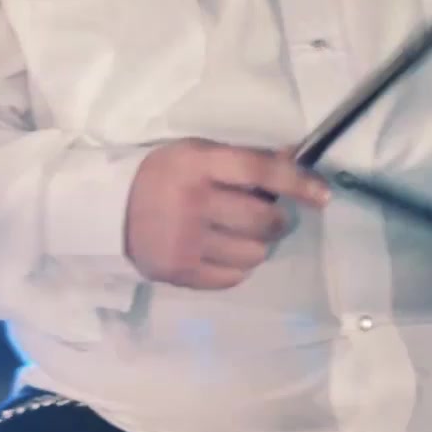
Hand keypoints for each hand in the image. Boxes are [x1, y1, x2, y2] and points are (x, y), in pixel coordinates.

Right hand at [125, 138, 329, 289]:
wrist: (109, 211)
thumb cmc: (162, 176)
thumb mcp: (197, 154)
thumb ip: (244, 159)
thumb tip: (296, 158)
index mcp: (197, 165)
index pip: (260, 171)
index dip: (297, 183)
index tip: (322, 196)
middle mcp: (193, 203)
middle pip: (263, 220)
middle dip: (276, 219)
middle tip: (266, 214)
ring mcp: (186, 242)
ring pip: (255, 253)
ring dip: (258, 244)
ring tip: (238, 234)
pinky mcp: (181, 273)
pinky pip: (235, 277)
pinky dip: (238, 265)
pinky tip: (223, 251)